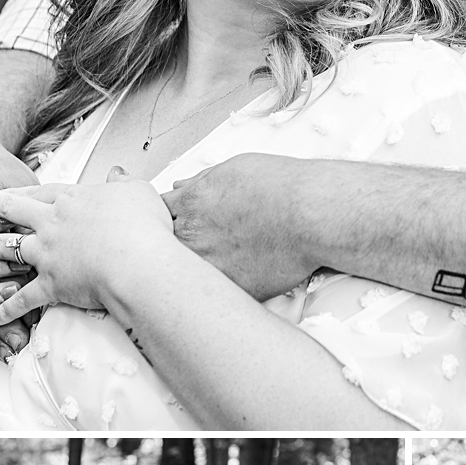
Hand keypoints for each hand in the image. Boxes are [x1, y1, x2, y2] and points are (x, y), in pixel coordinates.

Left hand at [0, 177, 173, 326]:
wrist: (138, 263)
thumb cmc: (143, 225)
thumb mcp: (136, 192)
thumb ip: (122, 182)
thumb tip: (117, 173)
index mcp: (70, 201)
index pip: (35, 192)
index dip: (13, 188)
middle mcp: (51, 224)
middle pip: (9, 212)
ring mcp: (47, 255)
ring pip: (4, 249)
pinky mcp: (51, 285)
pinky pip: (22, 299)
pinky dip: (5, 310)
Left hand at [169, 155, 315, 299]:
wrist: (310, 215)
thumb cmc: (279, 187)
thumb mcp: (232, 170)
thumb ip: (200, 183)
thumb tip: (182, 188)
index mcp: (189, 205)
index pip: (155, 216)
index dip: (161, 221)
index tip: (170, 224)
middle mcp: (192, 238)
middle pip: (160, 250)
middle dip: (169, 248)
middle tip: (188, 247)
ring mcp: (209, 268)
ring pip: (182, 278)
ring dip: (190, 273)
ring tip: (211, 266)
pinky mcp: (231, 291)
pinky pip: (215, 294)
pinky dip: (219, 288)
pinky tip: (232, 279)